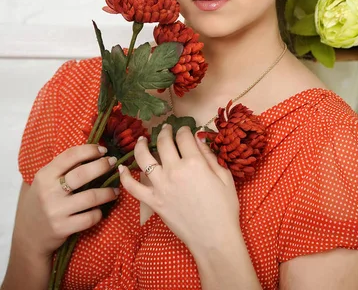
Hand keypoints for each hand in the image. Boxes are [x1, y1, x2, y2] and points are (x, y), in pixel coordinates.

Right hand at [14, 144, 118, 257]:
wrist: (28, 235)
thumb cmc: (42, 201)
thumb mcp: (45, 180)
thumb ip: (62, 168)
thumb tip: (92, 152)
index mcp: (44, 175)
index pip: (70, 155)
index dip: (90, 150)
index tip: (103, 150)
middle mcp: (49, 192)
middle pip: (82, 174)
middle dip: (103, 166)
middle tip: (114, 163)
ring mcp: (56, 211)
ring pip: (91, 197)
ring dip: (108, 192)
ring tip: (116, 190)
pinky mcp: (63, 228)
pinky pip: (89, 218)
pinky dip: (99, 213)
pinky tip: (101, 209)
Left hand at [118, 124, 240, 253]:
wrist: (214, 238)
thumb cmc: (224, 208)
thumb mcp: (224, 177)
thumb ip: (210, 156)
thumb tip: (198, 139)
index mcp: (194, 163)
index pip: (184, 136)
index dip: (184, 129)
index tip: (185, 130)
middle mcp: (174, 171)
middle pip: (164, 142)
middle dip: (164, 132)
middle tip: (165, 129)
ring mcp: (161, 186)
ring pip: (143, 158)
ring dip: (141, 145)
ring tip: (141, 140)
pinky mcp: (153, 201)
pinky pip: (133, 188)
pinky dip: (125, 177)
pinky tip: (122, 168)